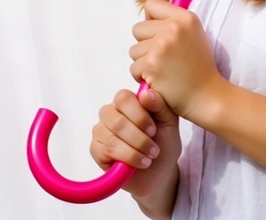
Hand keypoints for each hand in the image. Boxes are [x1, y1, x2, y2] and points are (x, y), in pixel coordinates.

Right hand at [90, 86, 180, 206]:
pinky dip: (128, 158)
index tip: (154, 130)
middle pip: (117, 119)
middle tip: (154, 149)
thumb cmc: (164, 142)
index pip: (123, 98)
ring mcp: (101, 130)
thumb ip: (160, 105)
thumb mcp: (169, 122)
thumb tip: (145, 93)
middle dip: (138, 137)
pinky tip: (140, 163)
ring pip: (112, 136)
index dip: (139, 115)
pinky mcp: (96, 149)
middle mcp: (111, 112)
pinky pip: (106, 150)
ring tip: (149, 157)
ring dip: (135, 149)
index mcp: (128, 101)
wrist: (159, 171)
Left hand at [132, 0, 227, 122]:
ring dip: (143, 62)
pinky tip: (158, 81)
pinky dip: (142, 77)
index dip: (150, 20)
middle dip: (144, 44)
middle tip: (161, 58)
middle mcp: (173, 28)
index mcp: (185, 18)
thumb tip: (149, 17)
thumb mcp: (195, 35)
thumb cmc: (199, 67)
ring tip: (162, 70)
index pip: (151, 5)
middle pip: (138, 29)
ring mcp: (161, 45)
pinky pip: (134, 68)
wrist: (206, 95)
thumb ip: (175, 22)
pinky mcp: (151, 65)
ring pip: (134, 50)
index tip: (156, 33)